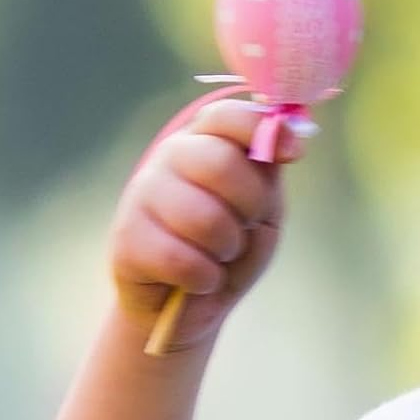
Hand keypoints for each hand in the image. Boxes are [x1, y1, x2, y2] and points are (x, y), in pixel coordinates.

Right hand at [109, 99, 310, 351]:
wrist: (191, 303)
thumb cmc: (233, 244)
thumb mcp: (263, 205)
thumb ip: (270, 169)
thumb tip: (290, 138)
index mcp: (206, 138)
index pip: (227, 115)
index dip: (262, 131)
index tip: (294, 154)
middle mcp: (170, 156)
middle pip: (220, 164)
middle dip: (251, 204)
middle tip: (248, 224)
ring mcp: (142, 193)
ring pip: (204, 218)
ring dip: (229, 247)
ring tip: (222, 253)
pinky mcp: (125, 238)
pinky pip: (180, 259)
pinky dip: (206, 277)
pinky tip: (201, 277)